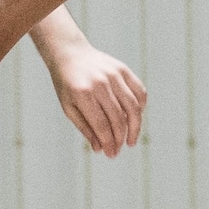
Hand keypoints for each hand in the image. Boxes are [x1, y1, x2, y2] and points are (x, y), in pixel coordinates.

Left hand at [40, 39, 149, 155]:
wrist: (70, 54)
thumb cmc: (67, 85)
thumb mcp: (69, 107)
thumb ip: (85, 128)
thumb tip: (100, 149)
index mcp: (83, 93)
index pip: (101, 125)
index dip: (108, 142)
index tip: (111, 154)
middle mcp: (100, 83)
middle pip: (118, 118)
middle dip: (120, 139)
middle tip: (118, 151)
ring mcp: (114, 74)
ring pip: (133, 106)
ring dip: (135, 127)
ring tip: (131, 140)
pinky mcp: (123, 69)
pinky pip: (139, 91)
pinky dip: (140, 107)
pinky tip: (135, 118)